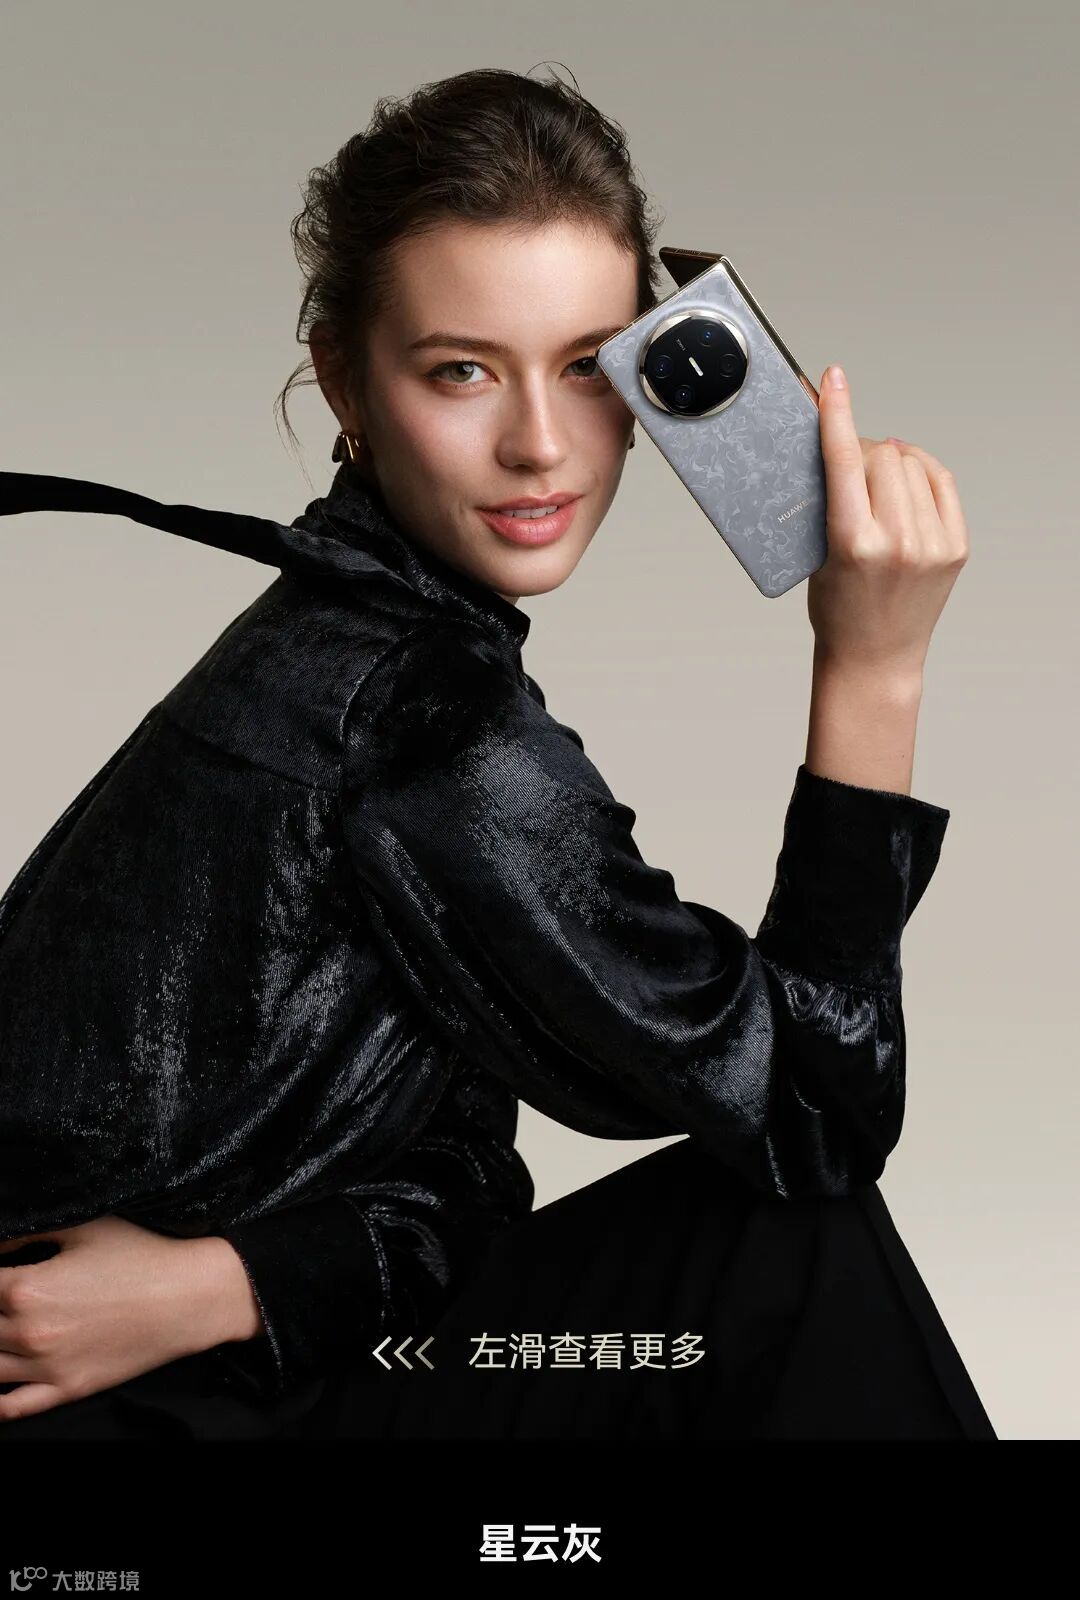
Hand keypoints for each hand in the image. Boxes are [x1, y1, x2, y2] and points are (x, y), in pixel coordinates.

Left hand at [0, 1215, 262, 1421]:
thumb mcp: (84, 1229)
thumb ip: (30, 1235)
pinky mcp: (67, 1389)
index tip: (0, 1272)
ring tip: (4, 1332)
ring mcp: (46, 1367)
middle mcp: (28, 1331)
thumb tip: (0, 1244)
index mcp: (27, 1287)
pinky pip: (11, 1408)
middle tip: (4, 1301)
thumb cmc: (141, 1255)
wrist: (189, 1296)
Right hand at [807, 365, 969, 677]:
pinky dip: (920, 471)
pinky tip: (907, 481)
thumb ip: (834, 499)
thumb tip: (851, 438)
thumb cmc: (837, 609)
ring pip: (911, 463)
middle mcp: (897, 542)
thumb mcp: (819, 554)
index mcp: (853, 544)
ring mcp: (932, 545)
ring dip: (890, 461)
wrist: (875, 657)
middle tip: (850, 469)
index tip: (833, 380)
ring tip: (876, 484)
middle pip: (882, 455)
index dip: (837, 414)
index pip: (845, 461)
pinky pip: (940, 481)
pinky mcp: (956, 547)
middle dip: (864, 450)